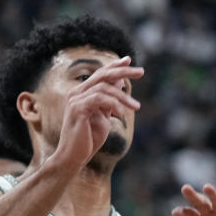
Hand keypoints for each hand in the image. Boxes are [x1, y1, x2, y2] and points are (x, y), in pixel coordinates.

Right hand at [55, 56, 143, 170]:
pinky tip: (120, 115)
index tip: (129, 59)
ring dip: (123, 97)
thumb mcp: (104, 116)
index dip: (114, 66)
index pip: (100, 74)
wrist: (74, 156)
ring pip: (104, 88)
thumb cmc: (89, 139)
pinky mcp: (77, 109)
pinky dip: (113, 105)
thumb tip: (120, 84)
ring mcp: (75, 100)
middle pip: (102, 75)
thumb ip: (110, 101)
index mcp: (82, 93)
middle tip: (141, 72)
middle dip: (123, 71)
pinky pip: (99, 99)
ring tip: (136, 107)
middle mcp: (77, 93)